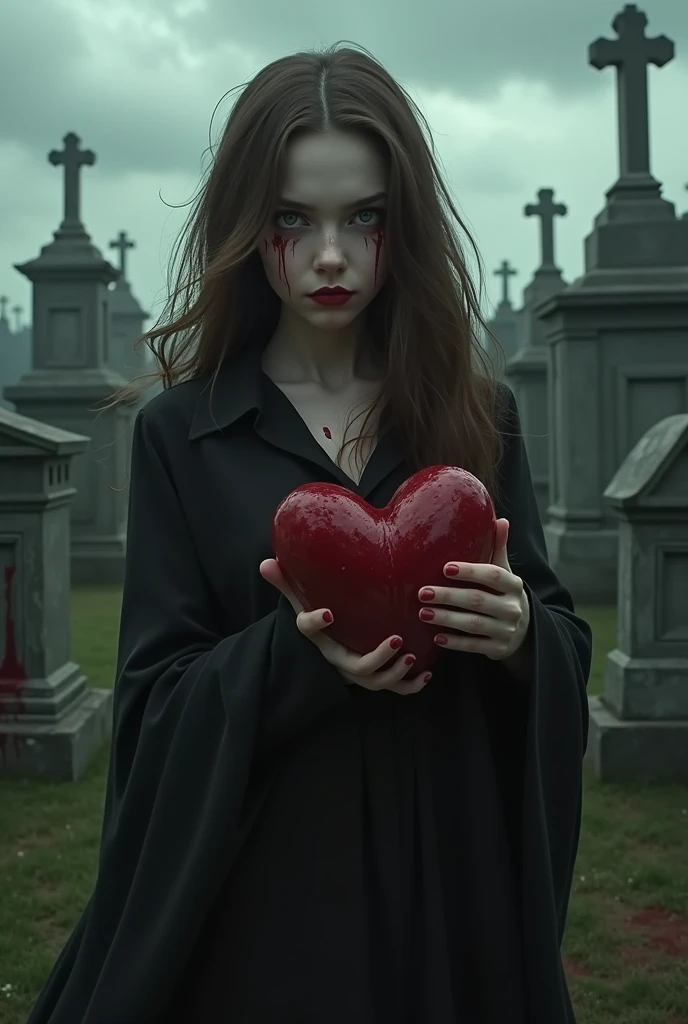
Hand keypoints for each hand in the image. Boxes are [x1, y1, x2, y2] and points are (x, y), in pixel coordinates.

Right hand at [260, 558, 431, 694]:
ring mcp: (357, 673)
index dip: (316, 623)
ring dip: (395, 673)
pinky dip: (409, 686)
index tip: (328, 612)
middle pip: (355, 667)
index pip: (309, 631)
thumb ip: (287, 584)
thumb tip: (266, 562)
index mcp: (319, 638)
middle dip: (377, 657)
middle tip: (397, 639)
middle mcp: (338, 659)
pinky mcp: (374, 678)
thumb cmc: (317, 623)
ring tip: (411, 656)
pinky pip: (392, 689)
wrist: (323, 652)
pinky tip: (426, 674)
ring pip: (375, 682)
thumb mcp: (300, 604)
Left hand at [417, 519, 530, 661]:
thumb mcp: (505, 572)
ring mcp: (507, 630)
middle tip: (422, 592)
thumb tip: (500, 519)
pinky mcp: (499, 649)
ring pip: (473, 625)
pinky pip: (474, 646)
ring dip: (447, 619)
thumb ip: (499, 548)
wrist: (525, 631)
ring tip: (423, 613)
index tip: (445, 568)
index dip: (470, 571)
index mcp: (514, 585)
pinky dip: (455, 642)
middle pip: (478, 600)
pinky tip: (436, 637)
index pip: (493, 575)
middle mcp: (513, 608)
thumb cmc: (504, 594)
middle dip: (449, 596)